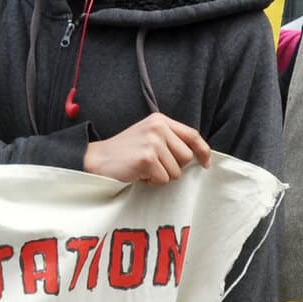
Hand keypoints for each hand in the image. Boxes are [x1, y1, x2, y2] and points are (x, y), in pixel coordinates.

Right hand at [83, 114, 210, 184]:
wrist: (97, 160)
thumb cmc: (125, 153)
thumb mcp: (148, 136)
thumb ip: (170, 140)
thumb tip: (197, 156)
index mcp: (160, 120)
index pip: (192, 135)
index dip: (202, 151)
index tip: (205, 163)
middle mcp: (158, 128)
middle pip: (186, 157)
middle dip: (174, 167)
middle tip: (154, 166)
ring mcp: (152, 142)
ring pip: (176, 171)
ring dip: (161, 176)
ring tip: (144, 169)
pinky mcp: (147, 158)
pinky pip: (163, 179)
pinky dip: (151, 182)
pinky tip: (138, 174)